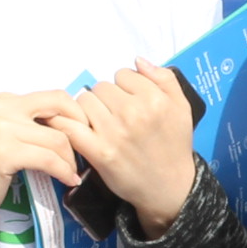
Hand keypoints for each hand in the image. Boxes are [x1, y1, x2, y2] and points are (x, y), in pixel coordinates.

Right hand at [0, 93, 82, 247]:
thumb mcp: (7, 135)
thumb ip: (32, 124)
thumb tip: (74, 124)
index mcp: (6, 100)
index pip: (55, 96)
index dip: (76, 115)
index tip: (83, 136)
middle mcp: (4, 108)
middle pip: (60, 111)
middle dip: (79, 133)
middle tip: (84, 153)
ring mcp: (2, 129)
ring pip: (58, 139)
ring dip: (70, 160)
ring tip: (71, 173)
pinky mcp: (5, 153)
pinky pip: (49, 159)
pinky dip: (63, 171)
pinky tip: (67, 180)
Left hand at [59, 63, 198, 236]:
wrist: (170, 186)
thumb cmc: (175, 145)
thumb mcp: (182, 107)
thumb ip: (164, 78)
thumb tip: (137, 60)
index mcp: (154, 99)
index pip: (123, 74)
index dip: (125, 86)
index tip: (129, 100)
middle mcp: (134, 113)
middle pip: (101, 87)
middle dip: (106, 98)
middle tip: (114, 115)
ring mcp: (114, 133)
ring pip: (84, 102)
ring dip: (88, 110)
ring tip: (99, 124)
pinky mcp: (99, 152)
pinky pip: (70, 127)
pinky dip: (63, 123)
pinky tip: (66, 124)